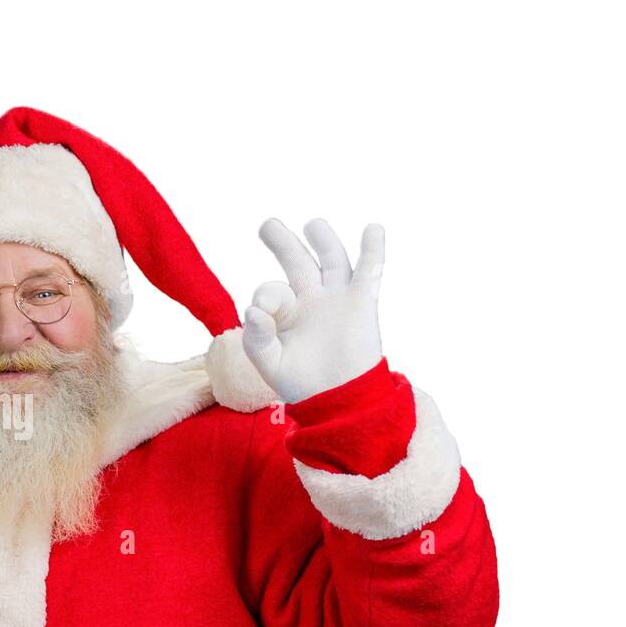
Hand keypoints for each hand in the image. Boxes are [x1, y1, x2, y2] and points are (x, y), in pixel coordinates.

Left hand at [243, 218, 384, 403]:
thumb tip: (251, 310)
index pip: (271, 292)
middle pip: (297, 261)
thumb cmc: (301, 384)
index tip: (262, 311)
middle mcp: (310, 299)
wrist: (339, 401)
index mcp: (284, 312)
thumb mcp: (269, 364)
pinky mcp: (362, 303)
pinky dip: (373, 250)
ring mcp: (337, 298)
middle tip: (267, 226)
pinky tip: (373, 229)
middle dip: (283, 242)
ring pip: (331, 259)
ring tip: (312, 225)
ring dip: (323, 239)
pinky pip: (369, 271)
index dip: (266, 296)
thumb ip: (256, 338)